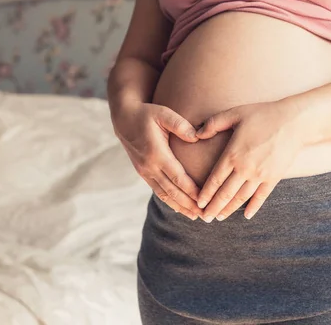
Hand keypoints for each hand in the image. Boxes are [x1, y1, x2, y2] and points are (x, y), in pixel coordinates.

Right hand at [111, 101, 202, 219]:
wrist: (124, 119)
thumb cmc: (147, 114)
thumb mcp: (163, 113)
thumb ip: (180, 124)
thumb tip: (197, 136)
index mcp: (156, 153)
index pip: (177, 177)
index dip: (191, 190)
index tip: (205, 200)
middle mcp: (150, 166)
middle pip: (172, 191)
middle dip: (189, 204)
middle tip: (205, 215)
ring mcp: (145, 171)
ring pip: (164, 194)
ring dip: (180, 207)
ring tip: (195, 217)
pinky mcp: (143, 173)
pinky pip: (158, 191)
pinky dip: (170, 201)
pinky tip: (181, 208)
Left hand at [194, 100, 304, 221]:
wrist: (294, 121)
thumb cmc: (263, 114)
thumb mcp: (235, 113)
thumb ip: (213, 124)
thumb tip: (196, 134)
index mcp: (232, 154)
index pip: (215, 180)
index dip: (205, 194)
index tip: (198, 203)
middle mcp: (245, 168)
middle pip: (225, 193)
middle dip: (214, 207)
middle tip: (205, 218)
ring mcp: (260, 175)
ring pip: (241, 198)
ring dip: (229, 209)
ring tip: (220, 218)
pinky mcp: (274, 178)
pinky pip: (261, 197)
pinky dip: (253, 207)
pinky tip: (246, 215)